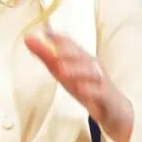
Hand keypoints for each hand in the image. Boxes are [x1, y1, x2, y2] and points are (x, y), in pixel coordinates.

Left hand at [24, 27, 132, 141]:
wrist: (113, 110)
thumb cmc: (87, 86)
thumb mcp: (63, 72)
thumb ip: (46, 56)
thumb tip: (27, 38)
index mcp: (81, 58)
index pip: (70, 44)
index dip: (59, 38)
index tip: (45, 31)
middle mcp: (92, 66)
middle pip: (81, 56)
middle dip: (68, 51)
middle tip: (54, 49)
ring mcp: (100, 80)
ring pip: (90, 72)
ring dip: (77, 70)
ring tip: (62, 70)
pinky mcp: (105, 96)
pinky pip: (98, 92)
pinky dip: (90, 89)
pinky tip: (80, 89)